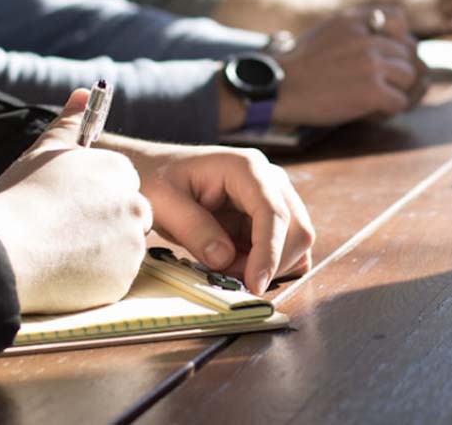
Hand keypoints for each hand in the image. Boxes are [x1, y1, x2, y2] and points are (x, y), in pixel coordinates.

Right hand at [0, 90, 151, 313]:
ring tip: (59, 252)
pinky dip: (95, 279)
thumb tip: (84, 92)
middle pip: (129, 216)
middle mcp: (134, 205)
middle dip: (104, 224)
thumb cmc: (20, 197)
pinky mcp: (123, 280)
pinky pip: (114, 279)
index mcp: (118, 171)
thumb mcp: (44, 151)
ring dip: (100, 252)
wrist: (3, 250)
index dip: (94, 197)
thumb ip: (70, 122)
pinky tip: (64, 272)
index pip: (121, 183)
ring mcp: (132, 245)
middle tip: (64, 232)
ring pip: (123, 249)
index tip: (69, 207)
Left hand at [123, 143, 315, 294]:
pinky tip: (238, 264)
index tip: (254, 284)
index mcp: (246, 168)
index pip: (273, 212)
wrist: (154, 171)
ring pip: (296, 241)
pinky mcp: (269, 216)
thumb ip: (194, 229)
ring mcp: (273, 196)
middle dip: (271, 263)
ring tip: (228, 267)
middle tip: (230, 278)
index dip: (269, 252)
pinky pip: (285, 247)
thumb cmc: (156, 179)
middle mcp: (269, 179)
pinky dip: (269, 265)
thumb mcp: (164, 203)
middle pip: (297, 228)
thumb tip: (225, 259)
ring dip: (269, 265)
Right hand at [273, 6, 427, 124]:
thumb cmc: (300, 65)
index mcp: (355, 19)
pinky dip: (387, 111)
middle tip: (379, 85)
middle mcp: (368, 38)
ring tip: (373, 99)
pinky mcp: (372, 91)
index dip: (397, 38)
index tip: (384, 54)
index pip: (398, 19)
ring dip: (396, 91)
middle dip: (398, 71)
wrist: (278, 89)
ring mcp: (371, 64)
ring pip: (410, 78)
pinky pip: (400, 102)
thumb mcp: (327, 30)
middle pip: (408, 53)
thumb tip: (392, 41)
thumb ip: (357, 29)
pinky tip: (368, 112)